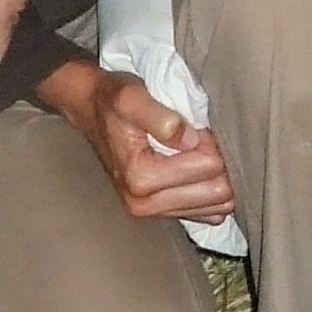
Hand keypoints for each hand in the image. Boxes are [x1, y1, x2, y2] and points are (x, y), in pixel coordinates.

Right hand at [37, 58, 236, 224]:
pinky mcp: (162, 213)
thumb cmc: (111, 100)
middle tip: (204, 139)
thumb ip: (160, 117)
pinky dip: (213, 194)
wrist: (90, 111)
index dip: (213, 142)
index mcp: (140, 178)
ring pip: (217, 207)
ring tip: (202, 153)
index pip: (209, 167)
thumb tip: (189, 138)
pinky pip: (207, 214)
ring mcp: (153, 212)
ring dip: (219, 179)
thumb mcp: (130, 97)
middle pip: (217, 193)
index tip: (198, 125)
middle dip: (221, 163)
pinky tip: (203, 172)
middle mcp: (144, 204)